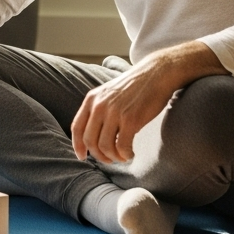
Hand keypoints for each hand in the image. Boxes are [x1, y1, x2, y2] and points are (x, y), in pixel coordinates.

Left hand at [71, 41, 225, 163]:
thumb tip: (93, 136)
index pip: (77, 128)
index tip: (83, 157)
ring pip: (104, 146)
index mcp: (92, 99)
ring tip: (122, 156)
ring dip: (113, 157)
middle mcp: (100, 105)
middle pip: (90, 140)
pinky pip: (121, 147)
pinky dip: (125, 155)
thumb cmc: (135, 87)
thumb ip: (99, 109)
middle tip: (110, 159)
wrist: (156, 74)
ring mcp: (114, 112)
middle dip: (99, 155)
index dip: (78, 146)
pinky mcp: (130, 119)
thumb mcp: (109, 93)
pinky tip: (131, 154)